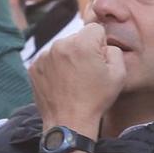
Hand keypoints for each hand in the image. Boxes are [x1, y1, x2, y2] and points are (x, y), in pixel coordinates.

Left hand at [29, 23, 125, 138]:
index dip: (101, 45)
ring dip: (69, 58)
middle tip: (86, 74)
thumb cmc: (95, 100)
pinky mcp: (34, 67)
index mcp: (82, 43)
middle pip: (77, 38)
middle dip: (83, 50)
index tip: (98, 62)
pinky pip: (49, 59)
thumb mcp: (119, 75)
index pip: (95, 29)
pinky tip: (62, 84)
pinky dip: (56, 68)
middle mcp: (60, 44)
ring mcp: (44, 56)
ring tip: (73, 81)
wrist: (69, 123)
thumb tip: (104, 45)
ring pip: (63, 48)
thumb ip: (115, 50)